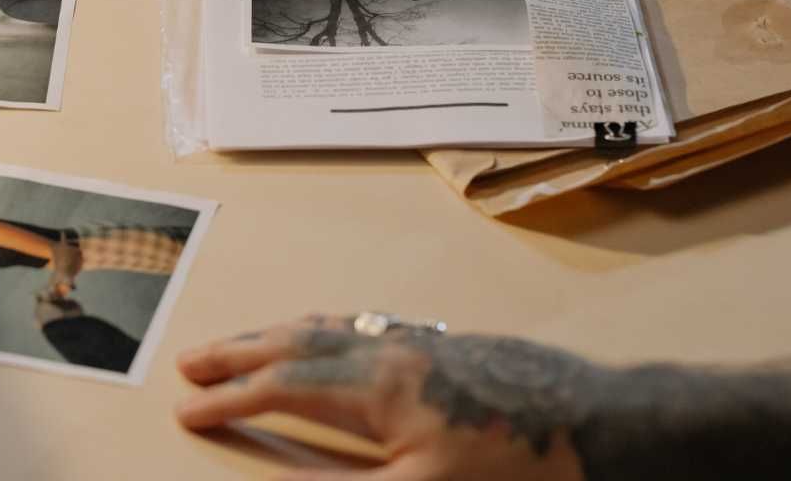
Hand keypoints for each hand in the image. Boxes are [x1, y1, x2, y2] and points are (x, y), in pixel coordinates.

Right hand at [176, 315, 589, 480]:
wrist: (603, 423)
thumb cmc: (516, 466)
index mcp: (376, 388)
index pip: (283, 387)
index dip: (230, 400)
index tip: (187, 409)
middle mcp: (389, 351)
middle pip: (295, 343)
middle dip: (238, 353)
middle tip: (191, 360)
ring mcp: (419, 342)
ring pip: (329, 328)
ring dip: (276, 335)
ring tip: (243, 344)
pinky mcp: (447, 345)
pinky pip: (365, 325)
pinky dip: (325, 328)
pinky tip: (331, 335)